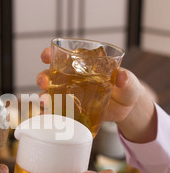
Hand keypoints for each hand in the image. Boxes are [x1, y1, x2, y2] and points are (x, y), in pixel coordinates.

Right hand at [37, 48, 156, 142]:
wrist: (126, 109)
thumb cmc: (126, 89)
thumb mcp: (129, 82)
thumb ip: (126, 78)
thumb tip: (122, 76)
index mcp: (83, 65)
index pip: (63, 55)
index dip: (51, 54)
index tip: (46, 56)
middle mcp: (72, 78)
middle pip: (50, 74)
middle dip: (43, 77)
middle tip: (44, 82)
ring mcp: (70, 94)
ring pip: (50, 93)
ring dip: (43, 96)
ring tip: (45, 102)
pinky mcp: (72, 110)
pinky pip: (56, 111)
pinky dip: (48, 115)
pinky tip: (45, 117)